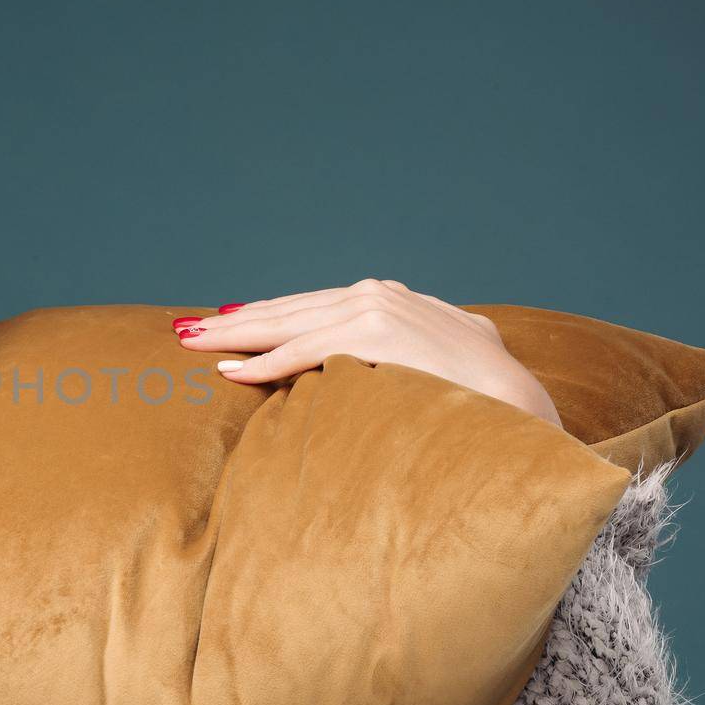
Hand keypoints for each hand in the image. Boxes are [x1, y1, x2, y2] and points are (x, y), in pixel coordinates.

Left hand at [173, 278, 563, 428]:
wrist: (521, 409)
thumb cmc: (474, 400)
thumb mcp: (424, 367)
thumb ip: (385, 358)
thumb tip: (349, 373)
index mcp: (388, 300)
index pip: (308, 308)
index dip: (259, 316)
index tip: (218, 324)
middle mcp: (380, 295)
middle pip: (289, 310)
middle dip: (233, 321)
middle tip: (184, 329)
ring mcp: (380, 308)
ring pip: (289, 324)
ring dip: (236, 336)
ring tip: (193, 344)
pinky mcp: (379, 332)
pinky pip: (308, 351)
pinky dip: (266, 361)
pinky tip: (232, 371)